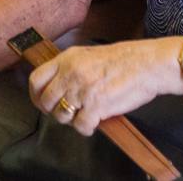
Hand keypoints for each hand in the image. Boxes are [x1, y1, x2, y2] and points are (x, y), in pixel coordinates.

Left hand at [28, 39, 171, 136]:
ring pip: (61, 115)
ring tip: (84, 114)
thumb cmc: (124, 60)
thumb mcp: (88, 55)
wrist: (146, 64)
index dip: (36, 95)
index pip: (37, 79)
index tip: (42, 102)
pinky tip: (95, 121)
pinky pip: (81, 126)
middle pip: (46, 101)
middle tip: (66, 112)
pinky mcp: (96, 106)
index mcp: (67, 59)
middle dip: (54, 110)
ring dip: (71, 120)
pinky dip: (87, 128)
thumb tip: (58, 85)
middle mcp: (71, 74)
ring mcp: (82, 90)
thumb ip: (70, 68)